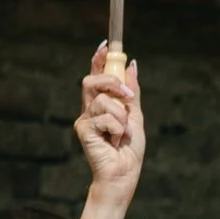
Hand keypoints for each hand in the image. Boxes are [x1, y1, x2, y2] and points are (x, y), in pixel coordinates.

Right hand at [75, 48, 144, 209]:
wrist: (124, 174)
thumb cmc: (129, 150)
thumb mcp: (136, 115)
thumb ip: (132, 92)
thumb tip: (132, 64)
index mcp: (101, 105)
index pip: (96, 76)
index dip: (98, 59)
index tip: (105, 44)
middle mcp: (89, 110)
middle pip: (91, 81)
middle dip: (111, 81)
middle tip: (128, 96)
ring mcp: (84, 120)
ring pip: (102, 100)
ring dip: (121, 116)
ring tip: (123, 133)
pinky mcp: (83, 130)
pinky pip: (104, 117)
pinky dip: (117, 128)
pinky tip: (116, 142)